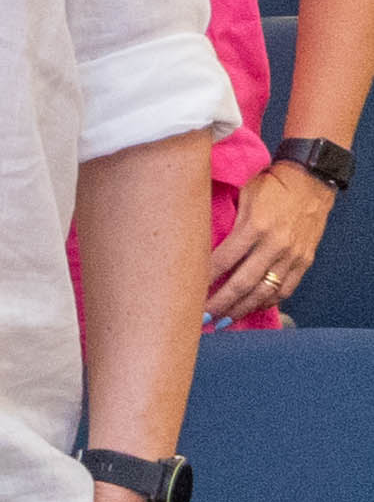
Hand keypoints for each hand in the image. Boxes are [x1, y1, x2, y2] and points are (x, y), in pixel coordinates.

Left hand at [207, 166, 333, 323]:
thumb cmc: (272, 185)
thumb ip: (226, 220)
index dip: (204, 279)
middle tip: (203, 318)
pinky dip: (267, 302)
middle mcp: (275, 244)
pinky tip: (251, 307)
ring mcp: (292, 255)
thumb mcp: (243, 195)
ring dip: (242, 309)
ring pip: (264, 292)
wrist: (312, 181)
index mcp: (254, 226)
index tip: (188, 292)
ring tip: (224, 320)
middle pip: (243, 283)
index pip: (223, 260)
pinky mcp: (305, 261)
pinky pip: (285, 289)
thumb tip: (200, 240)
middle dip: (221, 303)